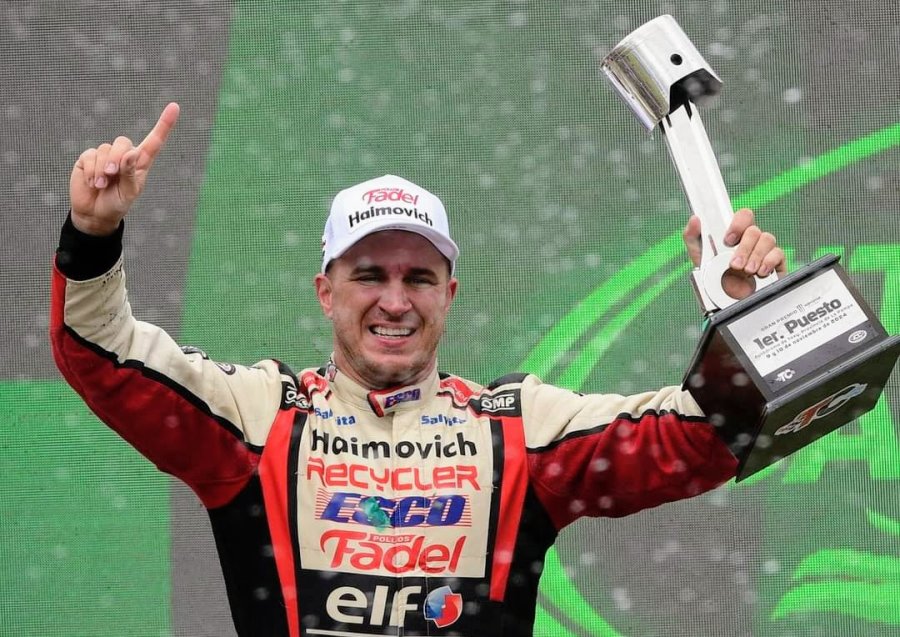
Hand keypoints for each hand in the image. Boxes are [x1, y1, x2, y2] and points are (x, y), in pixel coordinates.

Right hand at [69, 102, 180, 235]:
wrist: (94, 213)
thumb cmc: (117, 203)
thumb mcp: (128, 193)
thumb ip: (130, 173)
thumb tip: (132, 153)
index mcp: (140, 163)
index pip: (154, 141)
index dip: (164, 124)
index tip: (174, 107)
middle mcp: (124, 155)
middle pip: (123, 142)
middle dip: (117, 158)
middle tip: (112, 175)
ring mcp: (105, 155)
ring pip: (105, 149)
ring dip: (102, 169)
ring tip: (102, 185)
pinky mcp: (88, 158)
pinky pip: (90, 155)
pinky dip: (92, 171)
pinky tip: (93, 183)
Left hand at [682, 208, 786, 300]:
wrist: (725, 300)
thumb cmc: (713, 275)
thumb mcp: (698, 255)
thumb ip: (692, 236)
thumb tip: (694, 219)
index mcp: (735, 234)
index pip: (744, 216)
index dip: (738, 224)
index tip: (728, 240)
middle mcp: (751, 240)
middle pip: (754, 230)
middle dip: (744, 248)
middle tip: (734, 264)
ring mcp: (764, 250)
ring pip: (767, 239)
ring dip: (755, 256)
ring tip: (746, 271)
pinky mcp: (775, 263)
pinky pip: (778, 253)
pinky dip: (768, 262)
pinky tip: (760, 272)